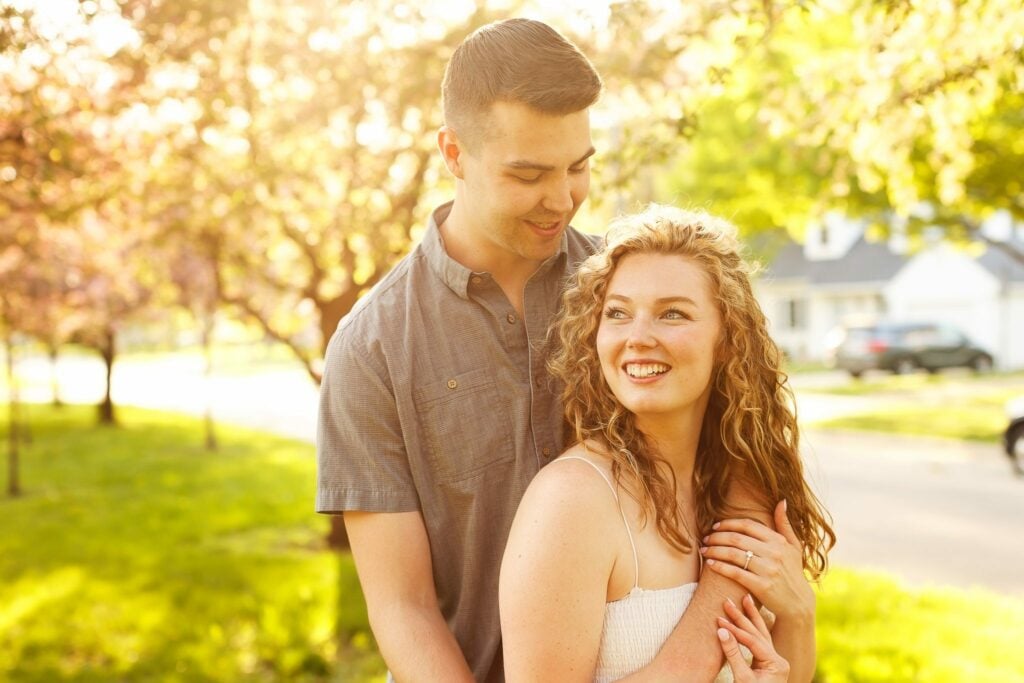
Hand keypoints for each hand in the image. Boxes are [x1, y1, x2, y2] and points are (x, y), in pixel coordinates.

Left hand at [701, 500, 813, 622]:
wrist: (798, 602)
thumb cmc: (793, 571)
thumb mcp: (794, 546)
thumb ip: (785, 524)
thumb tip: (781, 501)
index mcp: (778, 541)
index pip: (748, 525)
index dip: (728, 523)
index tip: (715, 526)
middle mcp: (774, 553)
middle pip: (737, 538)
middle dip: (717, 537)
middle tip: (705, 539)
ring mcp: (768, 570)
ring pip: (733, 554)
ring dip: (714, 550)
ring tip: (704, 550)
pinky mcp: (761, 586)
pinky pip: (735, 573)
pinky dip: (720, 567)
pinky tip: (710, 564)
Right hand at [717, 593, 789, 681]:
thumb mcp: (741, 678)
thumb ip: (733, 654)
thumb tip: (721, 631)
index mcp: (777, 664)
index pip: (753, 641)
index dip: (736, 631)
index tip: (719, 621)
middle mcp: (779, 660)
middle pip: (759, 633)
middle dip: (742, 618)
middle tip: (727, 601)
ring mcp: (774, 661)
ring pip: (761, 634)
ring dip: (750, 617)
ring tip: (744, 598)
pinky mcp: (767, 662)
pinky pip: (759, 640)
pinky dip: (751, 628)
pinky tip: (749, 615)